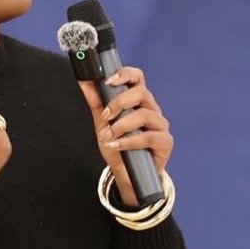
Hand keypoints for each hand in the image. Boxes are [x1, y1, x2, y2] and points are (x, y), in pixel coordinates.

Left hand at [78, 67, 173, 207]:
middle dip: (120, 102)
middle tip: (106, 115)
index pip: (138, 78)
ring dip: (122, 125)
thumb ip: (96, 102)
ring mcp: (161, 126)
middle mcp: (152, 110)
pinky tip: (116, 145)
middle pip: (142, 93)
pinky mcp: (165, 142)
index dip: (125, 74)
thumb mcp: (103, 123)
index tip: (108, 81)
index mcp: (139, 101)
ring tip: (109, 135)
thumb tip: (84, 82)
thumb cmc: (118, 146)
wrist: (126, 173)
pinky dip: (129, 141)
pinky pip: (150, 137)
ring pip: (145, 115)